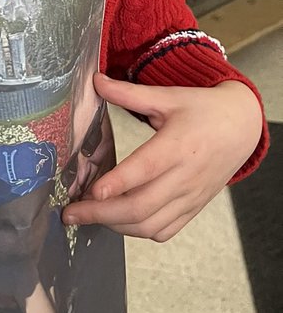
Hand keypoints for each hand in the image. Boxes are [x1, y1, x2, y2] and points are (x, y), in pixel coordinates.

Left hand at [62, 73, 262, 241]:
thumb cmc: (203, 110)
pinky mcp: (193, 208)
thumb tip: (95, 80)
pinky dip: (137, 231)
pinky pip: (163, 231)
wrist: (242, 128)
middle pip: (140, 206)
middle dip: (100, 214)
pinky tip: (117, 220)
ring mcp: (190, 197)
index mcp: (177, 146)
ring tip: (87, 216)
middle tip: (70, 213)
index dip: (117, 183)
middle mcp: (184, 177)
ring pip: (149, 225)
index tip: (91, 192)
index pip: (144, 169)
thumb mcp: (167, 96)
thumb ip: (129, 93)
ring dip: (115, 225)